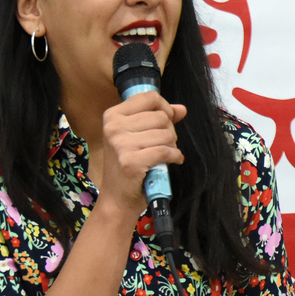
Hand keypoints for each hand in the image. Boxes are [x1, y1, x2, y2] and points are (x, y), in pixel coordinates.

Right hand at [97, 91, 187, 218]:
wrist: (118, 198)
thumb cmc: (129, 164)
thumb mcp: (138, 136)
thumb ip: (159, 118)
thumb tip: (181, 108)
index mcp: (113, 115)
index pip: (150, 97)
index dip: (165, 108)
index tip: (166, 121)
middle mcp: (113, 127)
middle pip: (161, 116)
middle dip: (170, 132)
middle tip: (162, 145)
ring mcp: (120, 144)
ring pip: (166, 134)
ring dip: (172, 146)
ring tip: (162, 156)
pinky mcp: (131, 161)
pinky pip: (166, 150)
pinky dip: (174, 157)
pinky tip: (170, 162)